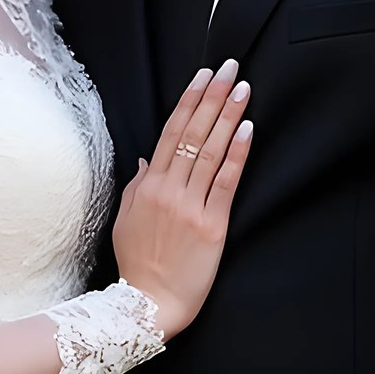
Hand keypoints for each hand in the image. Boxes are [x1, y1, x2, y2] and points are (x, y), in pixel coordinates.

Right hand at [110, 60, 253, 340]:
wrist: (149, 306)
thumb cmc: (137, 265)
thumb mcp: (125, 220)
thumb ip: (138, 186)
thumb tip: (149, 158)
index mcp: (148, 186)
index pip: (171, 132)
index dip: (189, 100)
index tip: (202, 75)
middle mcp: (169, 190)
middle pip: (194, 134)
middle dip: (213, 97)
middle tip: (229, 67)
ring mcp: (191, 207)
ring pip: (211, 151)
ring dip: (229, 116)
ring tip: (243, 88)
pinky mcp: (212, 225)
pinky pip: (226, 182)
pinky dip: (238, 154)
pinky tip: (249, 130)